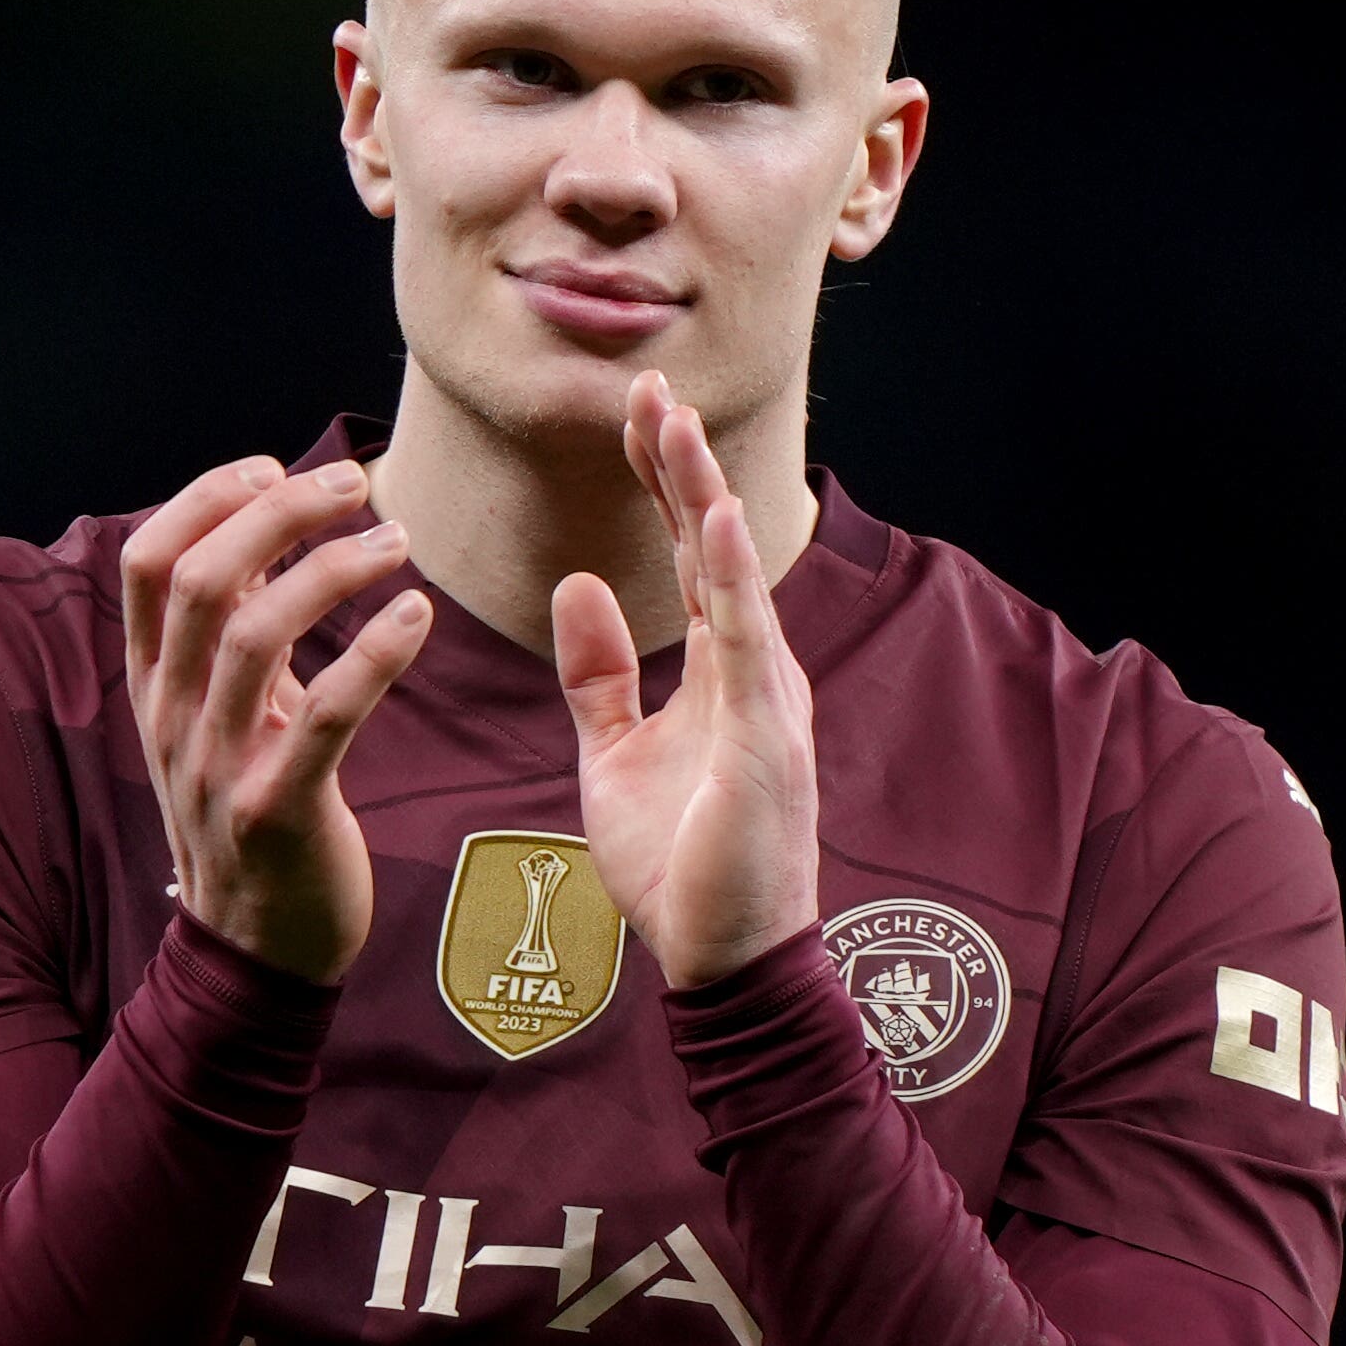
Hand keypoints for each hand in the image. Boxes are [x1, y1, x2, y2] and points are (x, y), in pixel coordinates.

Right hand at [122, 456, 432, 983]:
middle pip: (202, 579)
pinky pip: (326, 716)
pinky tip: (417, 617)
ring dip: (334, 569)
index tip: (272, 467)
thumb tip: (262, 534)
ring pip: (256, 635)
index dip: (205, 498)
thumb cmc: (254, 814)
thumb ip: (235, 636)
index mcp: (153, 685)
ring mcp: (218, 767)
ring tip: (399, 541)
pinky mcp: (278, 811)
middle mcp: (172, 717)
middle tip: (356, 485)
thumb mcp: (223, 718)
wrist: (256, 951)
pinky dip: (375, 655)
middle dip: (279, 512)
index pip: (147, 561)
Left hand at [552, 375, 820, 989]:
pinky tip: (713, 519)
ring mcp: (767, 703)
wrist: (723, 963)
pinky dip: (731, 578)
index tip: (636, 409)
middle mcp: (756, 672)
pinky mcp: (766, 741)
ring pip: (733, 576)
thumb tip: (577, 586)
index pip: (688, 556)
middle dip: (679, 463)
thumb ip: (599, 675)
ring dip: (702, 497)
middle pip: (714, 546)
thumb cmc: (681, 868)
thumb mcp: (614, 755)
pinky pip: (748, 644)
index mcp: (723, 673)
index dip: (661, 482)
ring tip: (674, 423)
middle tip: (650, 381)